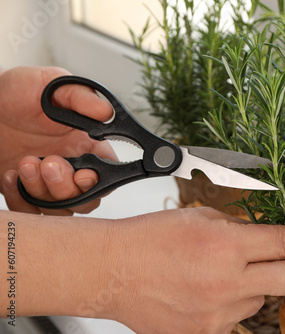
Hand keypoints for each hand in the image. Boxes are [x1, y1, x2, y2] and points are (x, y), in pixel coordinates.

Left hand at [0, 66, 116, 214]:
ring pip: (60, 209)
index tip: (83, 173)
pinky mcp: (24, 192)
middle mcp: (72, 166)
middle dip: (67, 187)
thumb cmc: (17, 92)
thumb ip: (81, 97)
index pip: (109, 172)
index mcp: (88, 144)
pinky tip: (11, 175)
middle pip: (87, 199)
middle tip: (48, 163)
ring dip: (44, 192)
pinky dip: (20, 200)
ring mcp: (48, 183)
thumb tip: (108, 113)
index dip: (101, 180)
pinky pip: (29, 212)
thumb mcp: (50, 84)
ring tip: (25, 164)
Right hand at [96, 208, 284, 333]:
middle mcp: (227, 281)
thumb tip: (266, 238)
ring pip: (260, 301)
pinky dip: (232, 303)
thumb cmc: (151, 239)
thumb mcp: (201, 217)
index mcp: (227, 245)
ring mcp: (218, 313)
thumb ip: (238, 228)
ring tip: (225, 274)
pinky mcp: (206, 332)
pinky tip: (209, 291)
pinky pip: (234, 317)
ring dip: (256, 287)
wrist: (114, 270)